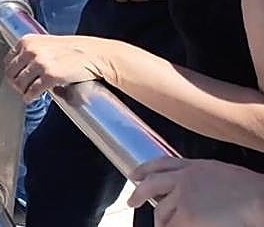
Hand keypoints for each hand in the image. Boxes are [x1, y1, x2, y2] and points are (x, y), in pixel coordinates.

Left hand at [3, 34, 106, 100]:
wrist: (95, 54)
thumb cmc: (75, 49)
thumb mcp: (47, 43)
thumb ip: (33, 51)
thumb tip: (21, 68)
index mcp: (28, 41)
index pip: (8, 60)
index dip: (11, 72)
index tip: (15, 78)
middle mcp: (31, 50)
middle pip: (11, 73)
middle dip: (15, 83)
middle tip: (21, 89)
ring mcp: (40, 63)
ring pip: (19, 83)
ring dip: (22, 91)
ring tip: (27, 94)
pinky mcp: (50, 76)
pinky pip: (33, 91)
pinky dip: (29, 97)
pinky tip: (31, 98)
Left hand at [128, 157, 263, 224]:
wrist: (257, 197)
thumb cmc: (249, 188)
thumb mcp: (218, 172)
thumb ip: (200, 176)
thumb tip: (190, 188)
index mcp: (193, 166)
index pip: (160, 163)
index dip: (144, 169)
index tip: (134, 174)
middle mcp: (183, 178)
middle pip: (151, 185)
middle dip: (138, 194)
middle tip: (132, 202)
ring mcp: (183, 197)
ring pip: (161, 211)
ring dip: (161, 221)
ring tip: (163, 225)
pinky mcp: (187, 216)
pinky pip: (171, 225)